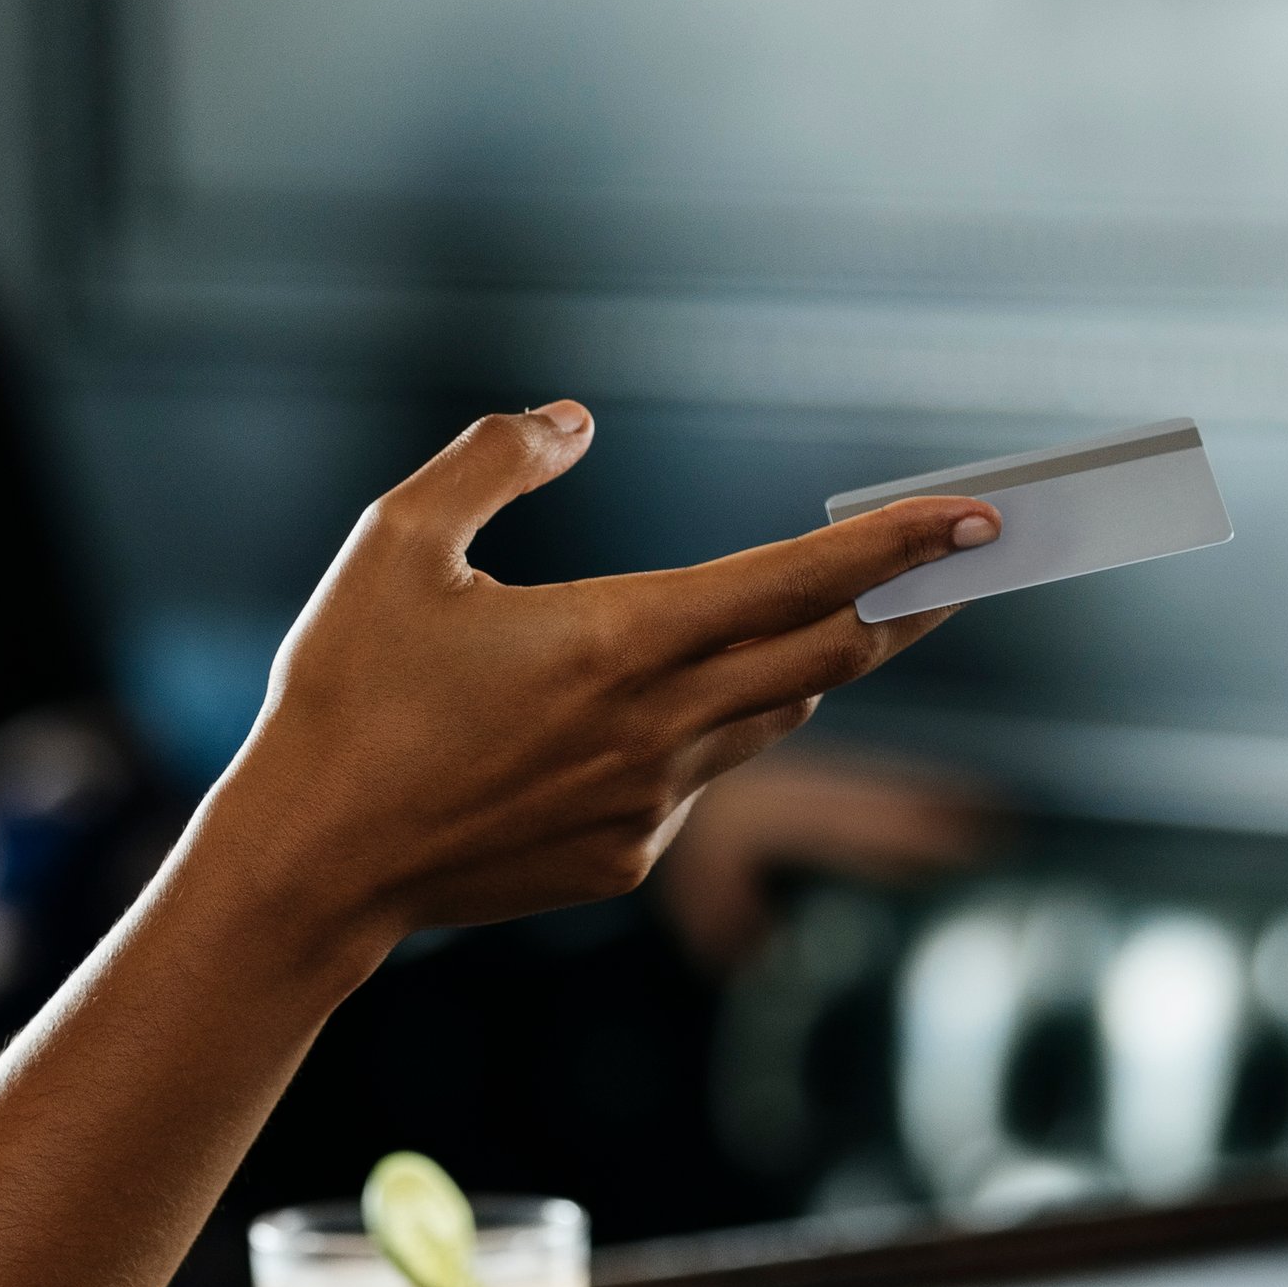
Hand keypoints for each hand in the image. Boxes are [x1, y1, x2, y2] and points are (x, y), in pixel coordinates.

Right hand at [213, 404, 997, 955]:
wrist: (312, 865)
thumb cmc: (347, 695)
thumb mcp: (396, 543)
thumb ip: (495, 459)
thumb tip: (575, 421)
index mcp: (620, 638)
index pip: (798, 581)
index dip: (896, 544)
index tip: (975, 515)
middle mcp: (659, 725)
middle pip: (831, 661)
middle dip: (908, 607)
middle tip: (970, 568)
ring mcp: (652, 803)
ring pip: (770, 719)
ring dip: (809, 667)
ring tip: (841, 621)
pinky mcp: (629, 858)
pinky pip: (698, 777)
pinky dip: (704, 730)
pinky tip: (651, 714)